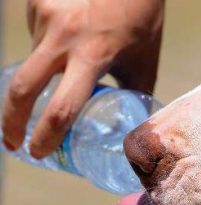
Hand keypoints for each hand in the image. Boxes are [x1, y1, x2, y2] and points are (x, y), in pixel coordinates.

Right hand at [2, 0, 163, 157]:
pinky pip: (34, 34)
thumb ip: (135, 92)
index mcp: (94, 56)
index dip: (46, 136)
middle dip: (11, 122)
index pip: (62, 108)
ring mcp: (45, 16)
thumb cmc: (141, 16)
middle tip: (14, 141)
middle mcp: (63, 37)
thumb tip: (129, 121)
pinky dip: (49, 44)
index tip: (38, 151)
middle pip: (22, 89)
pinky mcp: (37, 1)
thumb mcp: (144, 59)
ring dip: (47, 70)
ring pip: (33, 59)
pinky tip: (71, 33)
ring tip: (75, 55)